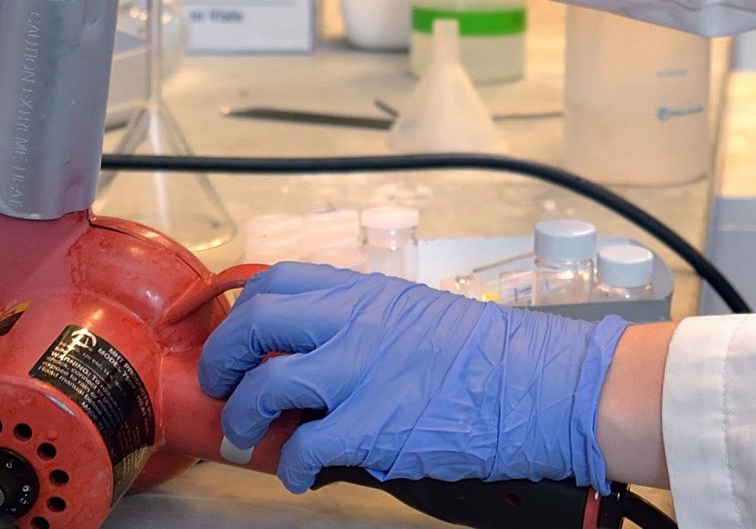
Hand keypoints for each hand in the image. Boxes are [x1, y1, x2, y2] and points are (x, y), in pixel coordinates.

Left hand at [199, 262, 627, 493]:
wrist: (534, 384)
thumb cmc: (484, 356)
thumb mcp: (416, 312)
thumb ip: (363, 320)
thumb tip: (317, 349)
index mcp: (365, 292)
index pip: (276, 281)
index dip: (242, 311)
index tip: (236, 335)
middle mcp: (353, 323)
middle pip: (255, 323)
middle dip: (223, 357)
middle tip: (220, 383)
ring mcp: (358, 375)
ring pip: (265, 387)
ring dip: (242, 418)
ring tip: (246, 435)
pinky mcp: (370, 428)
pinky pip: (303, 449)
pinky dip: (291, 468)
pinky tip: (300, 473)